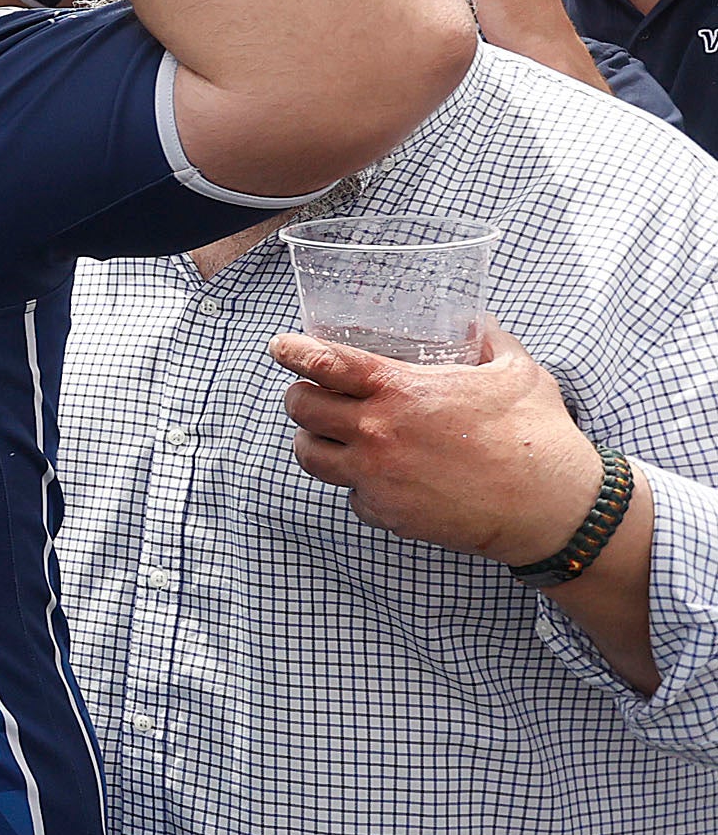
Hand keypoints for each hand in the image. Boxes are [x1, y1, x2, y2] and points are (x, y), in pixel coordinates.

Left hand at [270, 318, 604, 565]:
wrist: (553, 508)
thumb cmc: (538, 435)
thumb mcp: (517, 370)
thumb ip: (489, 339)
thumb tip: (477, 320)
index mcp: (400, 391)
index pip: (323, 364)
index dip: (293, 351)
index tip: (281, 347)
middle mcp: (377, 434)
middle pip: (299, 409)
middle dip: (300, 397)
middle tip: (313, 394)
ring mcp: (377, 478)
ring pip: (309, 456)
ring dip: (313, 441)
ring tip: (329, 436)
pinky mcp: (387, 514)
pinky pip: (350, 496)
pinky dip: (355, 485)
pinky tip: (377, 477)